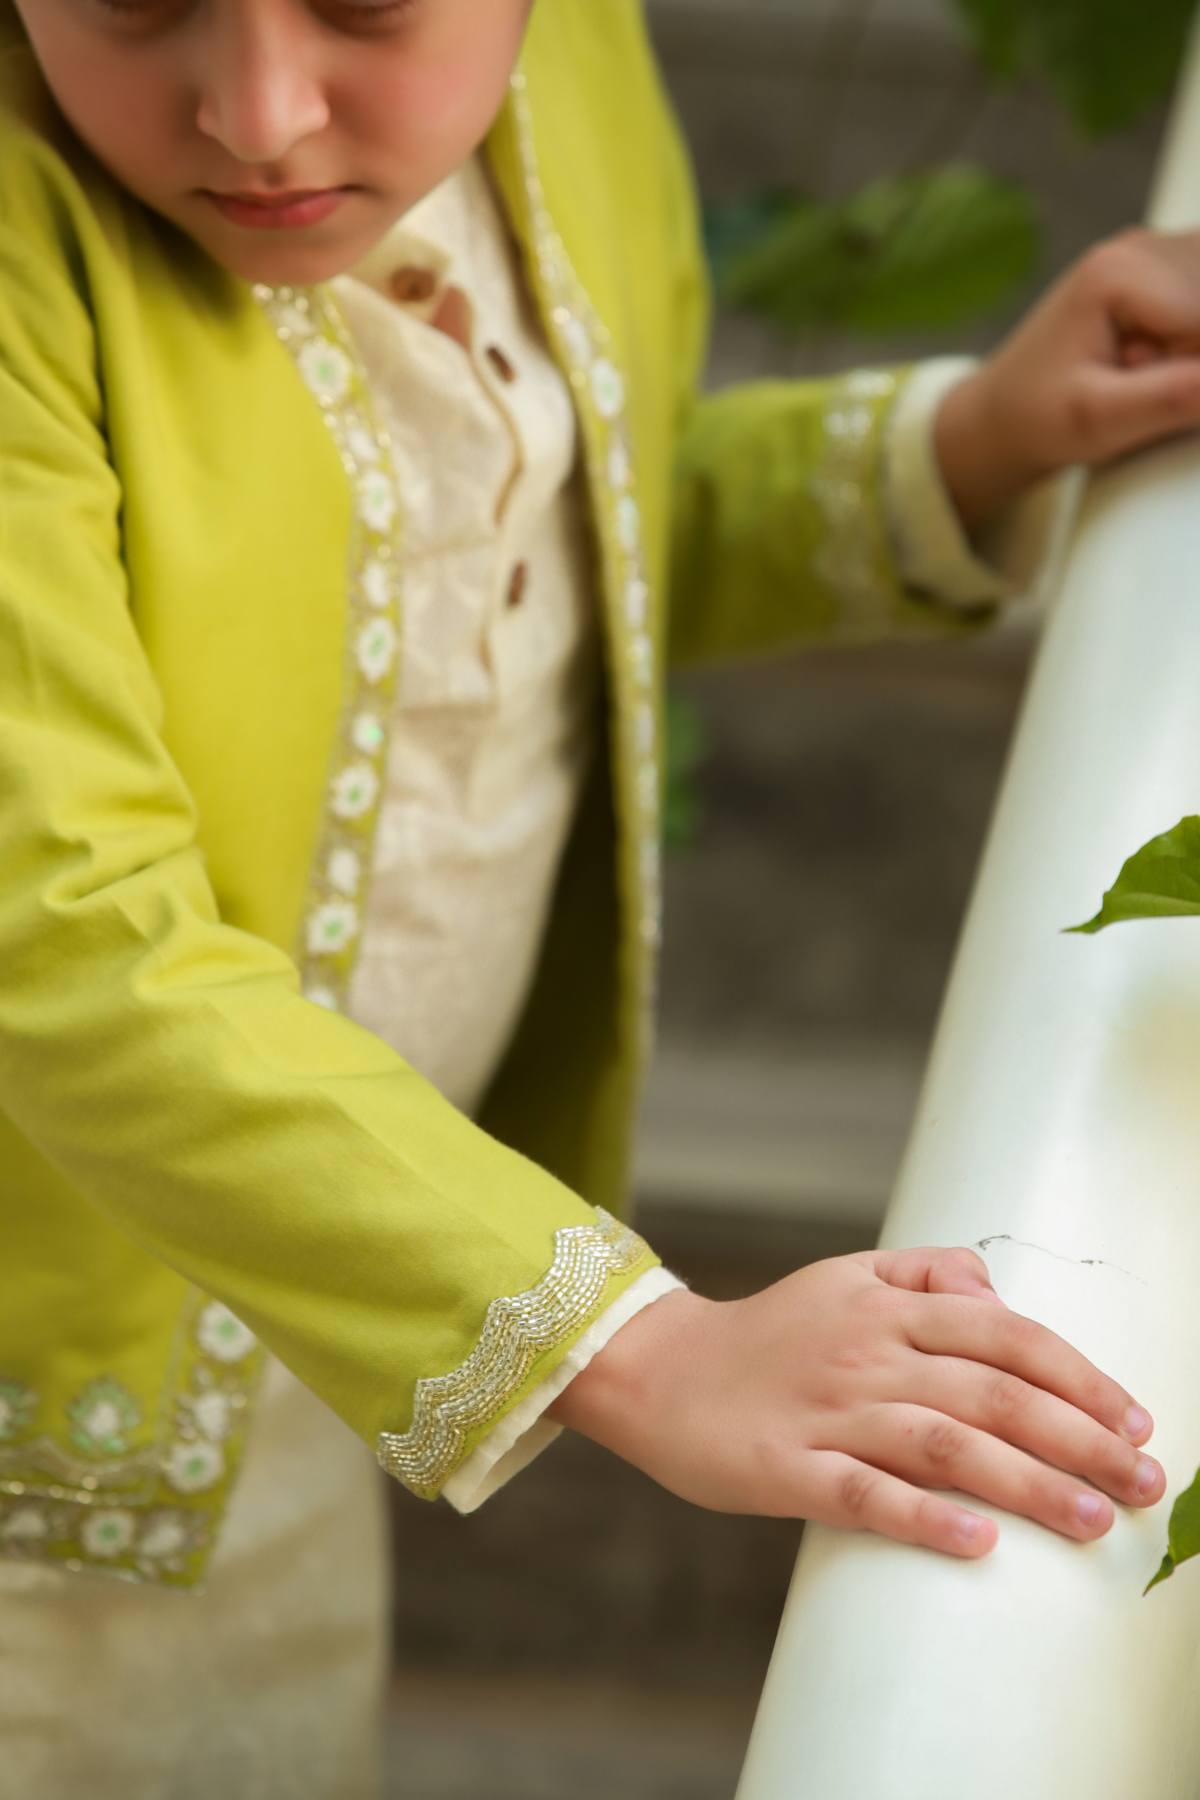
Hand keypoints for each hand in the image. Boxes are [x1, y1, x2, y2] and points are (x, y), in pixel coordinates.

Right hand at [548, 1244, 1164, 1558]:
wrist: (658, 1368)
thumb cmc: (767, 1332)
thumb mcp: (845, 1277)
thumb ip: (925, 1274)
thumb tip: (997, 1292)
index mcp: (886, 1306)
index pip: (1006, 1334)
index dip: (1078, 1375)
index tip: (1134, 1419)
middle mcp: (867, 1352)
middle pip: (993, 1392)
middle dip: (1080, 1438)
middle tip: (1143, 1481)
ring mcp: (828, 1411)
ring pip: (945, 1444)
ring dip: (1027, 1484)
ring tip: (1091, 1518)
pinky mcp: (788, 1468)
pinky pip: (865, 1495)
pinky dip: (924, 1518)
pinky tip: (978, 1543)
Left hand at [935, 227, 1199, 533]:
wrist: (1004, 412)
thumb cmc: (1039, 417)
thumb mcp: (1101, 421)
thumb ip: (1172, 397)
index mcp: (1118, 271)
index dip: (1188, 367)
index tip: (1136, 382)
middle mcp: (1140, 245)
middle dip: (1189, 353)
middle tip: (1130, 374)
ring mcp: (1153, 252)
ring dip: (1190, 345)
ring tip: (1134, 365)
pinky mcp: (1163, 269)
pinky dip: (1190, 336)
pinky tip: (1146, 352)